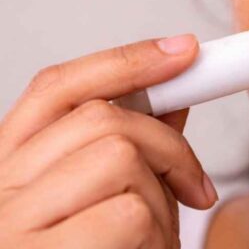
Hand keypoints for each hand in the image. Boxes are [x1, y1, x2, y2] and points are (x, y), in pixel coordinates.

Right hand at [0, 35, 217, 248]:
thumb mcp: (106, 202)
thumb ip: (132, 149)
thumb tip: (174, 93)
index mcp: (8, 168)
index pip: (56, 88)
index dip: (125, 61)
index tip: (184, 50)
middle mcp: (0, 192)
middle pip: (101, 117)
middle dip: (169, 146)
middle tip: (196, 187)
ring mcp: (12, 226)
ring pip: (121, 157)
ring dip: (164, 199)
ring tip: (158, 239)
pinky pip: (130, 213)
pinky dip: (159, 235)